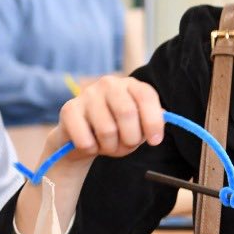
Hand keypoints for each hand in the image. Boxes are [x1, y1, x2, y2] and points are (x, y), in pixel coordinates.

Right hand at [19, 76, 164, 233]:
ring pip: (107, 130)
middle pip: (127, 112)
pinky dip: (92, 149)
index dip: (153, 121)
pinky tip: (91, 144)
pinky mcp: (69, 109)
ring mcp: (87, 94)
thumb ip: (153, 122)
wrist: (83, 139)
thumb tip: (164, 118)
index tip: (155, 142)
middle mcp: (109, 84)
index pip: (146, 96)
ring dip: (111, 147)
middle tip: (127, 146)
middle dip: (131, 138)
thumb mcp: (140, 126)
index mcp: (131, 85)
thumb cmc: (118, 131)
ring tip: (108, 145)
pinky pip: (85, 139)